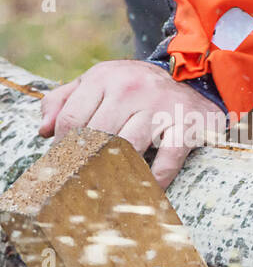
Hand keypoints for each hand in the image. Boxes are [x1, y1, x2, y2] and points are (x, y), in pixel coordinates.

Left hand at [38, 60, 226, 187]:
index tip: (67, 163)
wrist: (194, 78)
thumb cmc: (138, 86)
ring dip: (119, 171)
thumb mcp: (100, 81)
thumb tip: (44, 131)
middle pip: (98, 135)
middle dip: (89, 161)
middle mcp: (131, 89)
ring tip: (111, 188)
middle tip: (87, 181)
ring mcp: (160, 107)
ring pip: (129, 147)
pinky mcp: (186, 125)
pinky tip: (149, 188)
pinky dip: (157, 178)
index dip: (64, 145)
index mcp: (105, 78)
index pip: (73, 118)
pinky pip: (168, 158)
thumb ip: (65, 99)